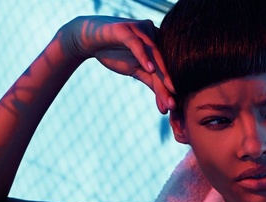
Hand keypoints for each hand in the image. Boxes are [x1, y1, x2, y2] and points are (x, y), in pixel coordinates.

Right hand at [58, 17, 174, 112]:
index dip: (171, 88)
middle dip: (168, 85)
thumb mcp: (138, 72)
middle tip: (174, 106)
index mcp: (158, 43)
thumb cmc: (115, 54)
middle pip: (164, 62)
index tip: (175, 108)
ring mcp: (140, 29)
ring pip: (154, 54)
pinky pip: (137, 43)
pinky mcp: (125, 28)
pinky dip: (144, 56)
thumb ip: (154, 85)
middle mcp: (152, 33)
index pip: (168, 68)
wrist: (90, 41)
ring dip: (162, 74)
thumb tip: (169, 106)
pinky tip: (150, 69)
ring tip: (169, 91)